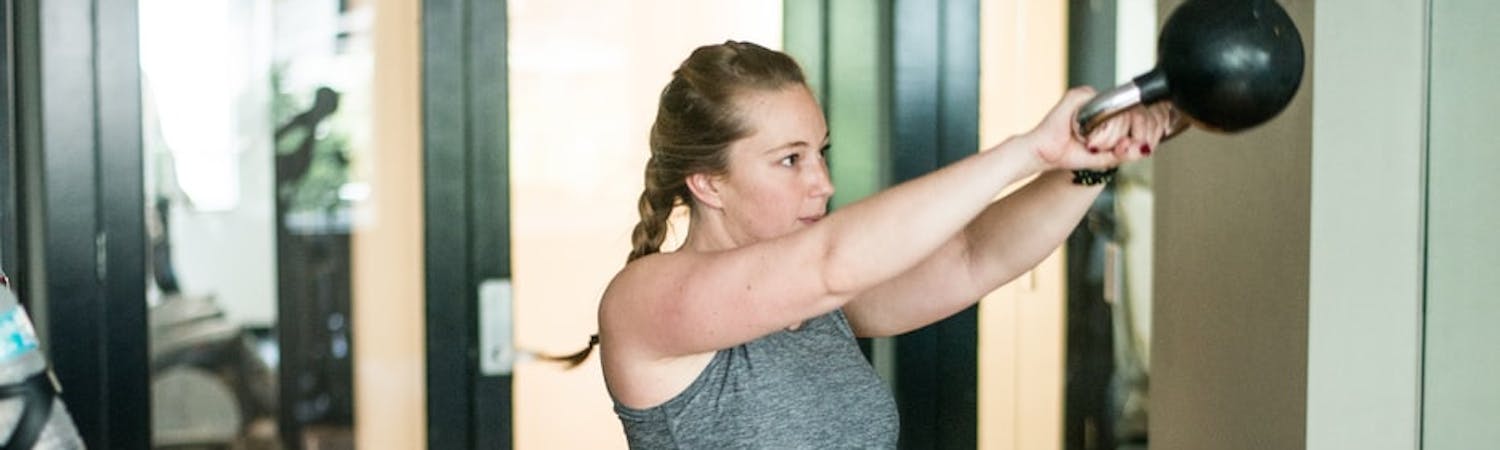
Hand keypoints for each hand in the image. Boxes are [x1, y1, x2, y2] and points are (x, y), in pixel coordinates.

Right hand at [1022, 87, 1175, 170]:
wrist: (1045, 154)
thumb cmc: (1068, 153)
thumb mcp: (1106, 159)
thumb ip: (1127, 153)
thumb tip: (1145, 148)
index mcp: (1111, 114)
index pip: (1140, 115)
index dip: (1143, 132)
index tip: (1129, 148)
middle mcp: (1103, 103)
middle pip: (1132, 116)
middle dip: (1119, 139)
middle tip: (1098, 147)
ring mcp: (1091, 97)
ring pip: (1119, 113)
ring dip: (1106, 137)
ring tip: (1087, 142)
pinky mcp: (1079, 96)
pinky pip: (1100, 108)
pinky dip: (1091, 128)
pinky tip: (1079, 132)